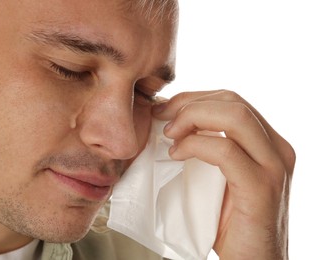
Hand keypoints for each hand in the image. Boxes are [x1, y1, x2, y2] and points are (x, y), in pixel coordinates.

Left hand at [152, 90, 294, 259]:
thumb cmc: (229, 221)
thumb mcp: (218, 176)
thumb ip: (208, 148)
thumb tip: (172, 123)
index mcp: (268, 142)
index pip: (231, 100)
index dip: (194, 98)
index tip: (166, 109)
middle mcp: (277, 148)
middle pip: (232, 100)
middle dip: (190, 103)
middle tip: (161, 118)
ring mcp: (274, 166)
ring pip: (234, 116)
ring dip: (192, 118)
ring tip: (169, 135)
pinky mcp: (261, 187)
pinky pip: (225, 150)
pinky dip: (195, 145)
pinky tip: (176, 155)